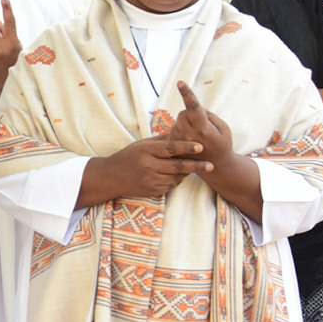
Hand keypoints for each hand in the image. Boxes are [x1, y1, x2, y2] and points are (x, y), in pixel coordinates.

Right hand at [85, 136, 211, 201]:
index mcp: (147, 150)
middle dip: (196, 166)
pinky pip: (170, 186)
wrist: (111, 176)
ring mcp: (150, 180)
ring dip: (185, 173)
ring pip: (176, 178)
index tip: (200, 146)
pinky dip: (176, 181)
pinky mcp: (151, 191)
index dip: (186, 147)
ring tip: (192, 168)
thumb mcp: (142, 144)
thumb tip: (181, 130)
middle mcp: (148, 166)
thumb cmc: (129, 156)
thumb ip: (162, 140)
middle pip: (177, 166)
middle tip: (210, 165)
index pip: (170, 148)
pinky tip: (174, 176)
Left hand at [165, 81, 234, 167]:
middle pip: (184, 112)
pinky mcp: (173, 145)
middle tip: (202, 126)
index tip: (180, 83)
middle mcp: (188, 135)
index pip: (194, 108)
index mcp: (203, 129)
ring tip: (197, 136)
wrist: (215, 166)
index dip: (187, 94)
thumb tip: (192, 108)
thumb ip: (208, 115)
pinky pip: (175, 128)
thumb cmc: (222, 143)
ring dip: (186, 122)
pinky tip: (190, 139)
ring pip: (179, 120)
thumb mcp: (223, 128)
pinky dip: (182, 129)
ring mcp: (179, 141)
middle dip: (191, 114)